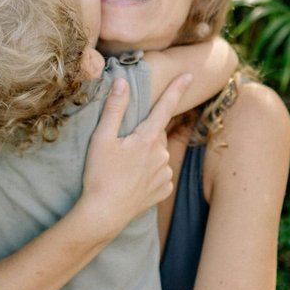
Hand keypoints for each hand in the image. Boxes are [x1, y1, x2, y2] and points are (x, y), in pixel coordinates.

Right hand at [78, 73, 189, 236]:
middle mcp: (162, 155)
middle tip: (122, 148)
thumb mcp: (101, 139)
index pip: (165, 107)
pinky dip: (149, 173)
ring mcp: (165, 174)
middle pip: (156, 133)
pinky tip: (133, 181)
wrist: (104, 214)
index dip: (177, 89)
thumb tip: (122, 82)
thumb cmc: (99, 175)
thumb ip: (114, 109)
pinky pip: (160, 174)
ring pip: (158, 154)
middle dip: (144, 134)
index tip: (190, 75)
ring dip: (146, 155)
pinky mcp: (164, 190)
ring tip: (124, 169)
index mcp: (148, 139)